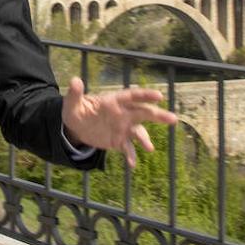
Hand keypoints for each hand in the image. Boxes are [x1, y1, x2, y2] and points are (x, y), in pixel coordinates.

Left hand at [61, 77, 177, 167]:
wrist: (76, 128)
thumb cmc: (75, 111)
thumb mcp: (71, 103)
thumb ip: (75, 94)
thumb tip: (74, 81)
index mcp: (114, 101)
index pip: (132, 96)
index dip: (145, 95)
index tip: (159, 96)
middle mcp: (122, 114)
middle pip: (143, 113)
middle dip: (158, 115)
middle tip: (173, 119)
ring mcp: (122, 128)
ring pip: (139, 132)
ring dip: (145, 139)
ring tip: (149, 148)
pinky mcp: (119, 141)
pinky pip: (127, 148)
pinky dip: (130, 155)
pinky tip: (132, 164)